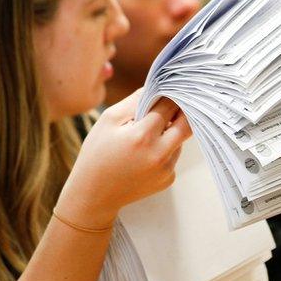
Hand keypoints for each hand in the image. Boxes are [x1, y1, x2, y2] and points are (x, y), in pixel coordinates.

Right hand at [55, 90, 192, 229]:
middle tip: (174, 104)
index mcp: (142, 136)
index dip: (170, 94)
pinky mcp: (168, 180)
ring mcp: (166, 169)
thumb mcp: (109, 120)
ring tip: (146, 136)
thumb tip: (159, 86)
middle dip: (183, 110)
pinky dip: (165, 149)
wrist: (94, 194)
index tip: (171, 87)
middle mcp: (159, 154)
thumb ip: (136, 100)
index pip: (169, 106)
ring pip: (180, 140)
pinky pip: (174, 155)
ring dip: (171, 131)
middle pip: (187, 123)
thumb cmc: (97, 153)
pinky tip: (145, 155)